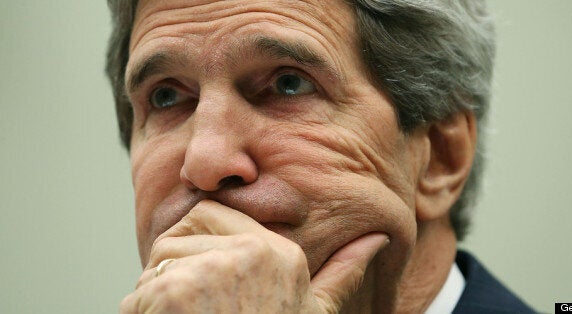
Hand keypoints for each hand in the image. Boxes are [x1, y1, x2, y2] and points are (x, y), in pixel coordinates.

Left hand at [120, 200, 388, 312]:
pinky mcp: (174, 291)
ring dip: (158, 298)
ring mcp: (211, 270)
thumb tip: (378, 239)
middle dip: (173, 266)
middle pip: (177, 233)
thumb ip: (342, 273)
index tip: (206, 284)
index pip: (209, 212)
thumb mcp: (314, 313)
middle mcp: (249, 253)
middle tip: (196, 307)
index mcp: (280, 253)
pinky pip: (138, 294)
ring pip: (155, 265)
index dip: (198, 246)